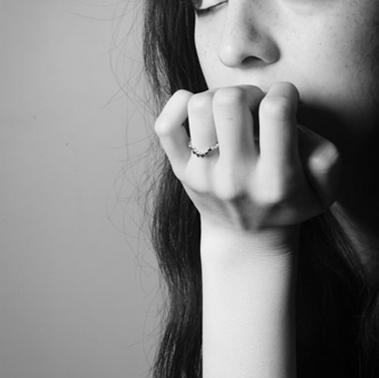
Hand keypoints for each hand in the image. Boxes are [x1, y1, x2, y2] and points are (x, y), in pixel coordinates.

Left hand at [155, 82, 340, 234]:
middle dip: (247, 91)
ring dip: (217, 97)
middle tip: (254, 107)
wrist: (244, 237)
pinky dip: (177, 104)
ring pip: (198, 106)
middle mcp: (235, 178)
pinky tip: (197, 108)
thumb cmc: (284, 206)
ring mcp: (203, 175)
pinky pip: (166, 126)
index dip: (284, 92)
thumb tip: (294, 125)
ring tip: (229, 113)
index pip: (276, 112)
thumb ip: (326, 159)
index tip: (284, 103)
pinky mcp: (181, 171)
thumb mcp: (323, 193)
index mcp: (276, 181)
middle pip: (229, 101)